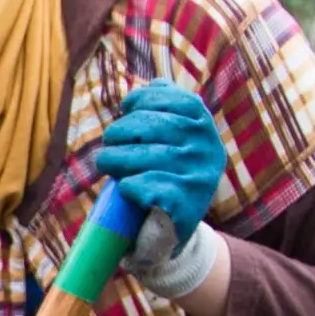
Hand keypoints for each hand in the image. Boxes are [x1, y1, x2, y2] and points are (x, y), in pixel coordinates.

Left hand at [84, 79, 228, 247]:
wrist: (173, 232)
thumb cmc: (166, 176)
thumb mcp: (175, 142)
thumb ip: (167, 111)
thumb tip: (152, 83)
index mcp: (206, 129)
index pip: (180, 100)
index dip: (147, 99)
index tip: (126, 108)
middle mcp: (208, 150)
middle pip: (158, 126)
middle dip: (124, 129)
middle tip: (110, 141)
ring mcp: (199, 178)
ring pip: (148, 156)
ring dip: (117, 158)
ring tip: (106, 163)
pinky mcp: (185, 206)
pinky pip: (147, 186)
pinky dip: (129, 185)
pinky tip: (126, 188)